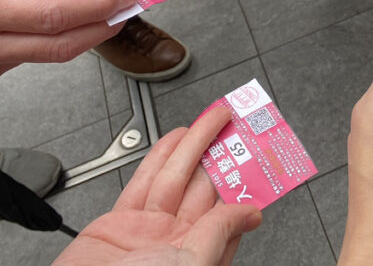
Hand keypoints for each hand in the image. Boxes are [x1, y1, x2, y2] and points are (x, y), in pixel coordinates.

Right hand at [54, 107, 261, 265]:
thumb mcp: (192, 265)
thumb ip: (218, 234)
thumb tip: (250, 214)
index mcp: (199, 256)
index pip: (228, 213)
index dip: (242, 183)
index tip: (254, 157)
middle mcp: (175, 244)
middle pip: (204, 189)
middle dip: (221, 157)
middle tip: (235, 128)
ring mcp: (147, 231)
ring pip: (176, 178)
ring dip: (194, 147)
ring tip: (213, 121)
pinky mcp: (118, 222)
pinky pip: (143, 182)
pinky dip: (159, 158)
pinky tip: (175, 140)